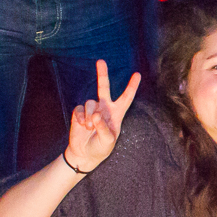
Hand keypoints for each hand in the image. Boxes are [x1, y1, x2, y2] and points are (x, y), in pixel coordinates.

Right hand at [64, 59, 140, 173]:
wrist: (84, 154)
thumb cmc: (101, 148)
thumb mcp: (108, 140)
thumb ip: (103, 127)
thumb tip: (96, 114)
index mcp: (117, 114)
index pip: (126, 98)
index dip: (131, 86)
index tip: (137, 74)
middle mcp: (104, 108)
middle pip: (103, 87)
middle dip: (102, 74)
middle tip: (101, 61)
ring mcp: (91, 110)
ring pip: (90, 102)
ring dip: (89, 115)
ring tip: (89, 127)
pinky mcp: (79, 113)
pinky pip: (79, 109)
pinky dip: (80, 118)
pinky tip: (82, 126)